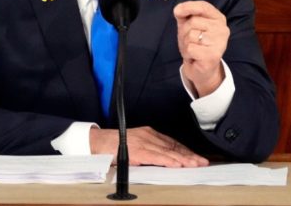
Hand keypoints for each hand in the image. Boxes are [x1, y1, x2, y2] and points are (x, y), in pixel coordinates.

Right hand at [90, 126, 208, 166]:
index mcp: (148, 133)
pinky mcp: (137, 150)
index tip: (196, 157)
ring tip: (195, 165)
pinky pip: (156, 156)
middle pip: (172, 147)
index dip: (185, 151)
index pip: (171, 143)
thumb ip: (149, 150)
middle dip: (189, 155)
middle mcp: (147, 135)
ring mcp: (142, 142)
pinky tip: (178, 164)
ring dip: (183, 159)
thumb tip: (165, 160)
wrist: (96, 143)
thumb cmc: (113, 146)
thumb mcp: (134, 144)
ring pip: (167, 152)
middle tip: (202, 162)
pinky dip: (169, 160)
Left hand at [174, 1, 228, 96]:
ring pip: (191, 35)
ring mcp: (220, 42)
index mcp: (218, 18)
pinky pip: (190, 48)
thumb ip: (184, 14)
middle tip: (191, 40)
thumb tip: (178, 9)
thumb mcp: (187, 25)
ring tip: (193, 48)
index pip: (203, 6)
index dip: (188, 6)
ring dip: (186, 43)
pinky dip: (187, 53)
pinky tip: (194, 56)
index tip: (177, 11)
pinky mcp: (214, 55)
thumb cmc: (195, 43)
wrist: (200, 67)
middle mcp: (222, 29)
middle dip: (185, 32)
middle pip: (193, 22)